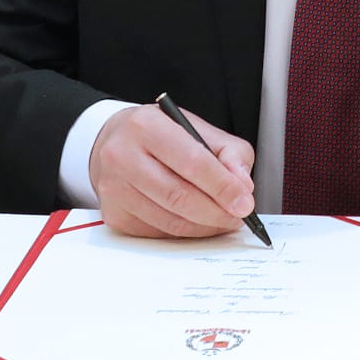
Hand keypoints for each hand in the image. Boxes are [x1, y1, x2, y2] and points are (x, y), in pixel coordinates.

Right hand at [90, 103, 255, 238]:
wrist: (114, 142)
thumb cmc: (159, 135)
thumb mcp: (196, 128)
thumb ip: (229, 152)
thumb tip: (242, 186)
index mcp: (147, 126)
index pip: (192, 161)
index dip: (223, 186)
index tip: (245, 203)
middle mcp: (123, 156)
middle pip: (179, 197)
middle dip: (217, 212)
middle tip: (238, 216)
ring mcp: (115, 188)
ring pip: (170, 221)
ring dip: (204, 227)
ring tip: (222, 220)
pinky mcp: (115, 215)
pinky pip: (159, 233)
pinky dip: (185, 233)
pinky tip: (197, 223)